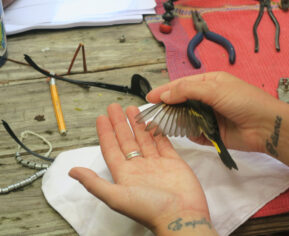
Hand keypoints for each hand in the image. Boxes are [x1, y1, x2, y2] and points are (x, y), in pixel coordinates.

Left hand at [69, 104, 213, 233]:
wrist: (182, 215)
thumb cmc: (150, 209)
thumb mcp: (117, 197)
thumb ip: (94, 183)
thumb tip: (72, 171)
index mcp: (125, 175)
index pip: (111, 149)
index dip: (106, 133)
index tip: (101, 118)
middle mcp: (139, 167)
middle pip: (126, 140)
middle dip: (120, 123)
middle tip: (115, 107)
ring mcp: (156, 164)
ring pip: (144, 139)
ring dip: (137, 124)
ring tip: (132, 109)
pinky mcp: (173, 162)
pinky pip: (163, 143)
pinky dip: (158, 132)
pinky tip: (153, 122)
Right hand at [147, 72, 283, 152]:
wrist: (266, 126)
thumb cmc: (243, 101)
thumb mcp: (214, 89)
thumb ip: (187, 91)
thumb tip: (165, 94)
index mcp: (210, 83)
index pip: (182, 85)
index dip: (165, 90)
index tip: (149, 98)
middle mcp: (209, 98)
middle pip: (182, 102)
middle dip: (169, 107)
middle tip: (153, 114)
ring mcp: (211, 116)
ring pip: (188, 118)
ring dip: (179, 121)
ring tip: (164, 125)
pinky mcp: (214, 134)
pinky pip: (197, 133)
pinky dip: (191, 134)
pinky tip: (186, 134)